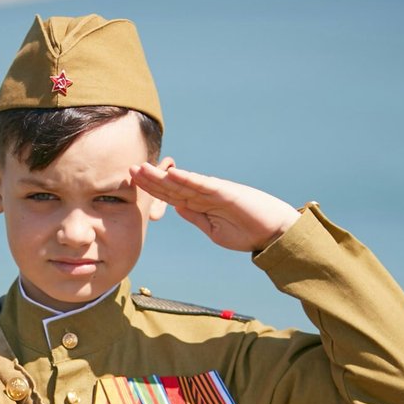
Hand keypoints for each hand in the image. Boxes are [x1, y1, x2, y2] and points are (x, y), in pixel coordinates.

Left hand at [130, 162, 298, 253]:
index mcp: (200, 204)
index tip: (133, 182)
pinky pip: (202, 185)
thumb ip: (194, 216)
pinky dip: (187, 179)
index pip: (171, 195)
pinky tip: (171, 174)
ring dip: (162, 176)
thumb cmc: (246, 232)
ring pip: (183, 182)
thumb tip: (175, 206)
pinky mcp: (226, 192)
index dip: (152, 189)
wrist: (273, 234)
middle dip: (150, 179)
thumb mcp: (212, 229)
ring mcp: (214, 191)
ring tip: (143, 169)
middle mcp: (205, 194)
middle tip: (130, 169)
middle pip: (172, 186)